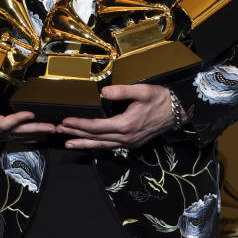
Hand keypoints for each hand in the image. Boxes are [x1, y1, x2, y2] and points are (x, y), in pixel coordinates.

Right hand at [0, 88, 55, 143]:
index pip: (1, 124)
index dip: (16, 120)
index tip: (29, 113)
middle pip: (15, 134)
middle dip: (35, 130)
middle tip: (53, 126)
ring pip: (18, 137)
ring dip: (37, 134)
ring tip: (54, 130)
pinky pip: (16, 138)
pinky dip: (31, 137)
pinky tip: (43, 135)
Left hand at [57, 83, 174, 149]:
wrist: (179, 111)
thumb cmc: (160, 99)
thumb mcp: (142, 91)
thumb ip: (122, 91)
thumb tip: (104, 92)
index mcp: (126, 125)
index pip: (96, 127)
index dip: (79, 125)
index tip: (65, 122)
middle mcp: (126, 138)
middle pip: (95, 138)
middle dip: (76, 135)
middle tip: (59, 132)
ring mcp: (130, 143)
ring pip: (102, 145)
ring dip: (84, 144)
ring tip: (68, 143)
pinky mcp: (132, 143)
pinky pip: (110, 146)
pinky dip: (97, 145)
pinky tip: (89, 144)